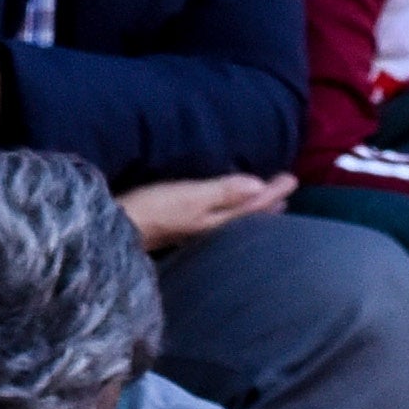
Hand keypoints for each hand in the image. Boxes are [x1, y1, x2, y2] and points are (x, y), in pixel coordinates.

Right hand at [120, 170, 290, 249]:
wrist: (116, 230)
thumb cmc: (154, 210)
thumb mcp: (190, 196)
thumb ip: (223, 192)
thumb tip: (259, 186)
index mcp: (219, 221)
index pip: (254, 206)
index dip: (273, 192)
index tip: (292, 178)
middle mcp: (213, 229)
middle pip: (249, 216)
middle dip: (268, 203)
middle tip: (287, 191)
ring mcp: (197, 230)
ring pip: (235, 219)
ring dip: (253, 209)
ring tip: (267, 202)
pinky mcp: (182, 227)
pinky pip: (218, 219)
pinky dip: (231, 212)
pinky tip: (226, 211)